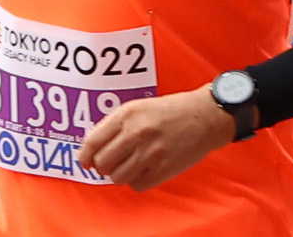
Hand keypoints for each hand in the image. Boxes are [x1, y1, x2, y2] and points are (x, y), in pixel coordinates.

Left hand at [80, 88, 242, 189]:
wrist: (207, 115)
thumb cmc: (173, 110)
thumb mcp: (141, 107)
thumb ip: (117, 125)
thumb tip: (94, 150)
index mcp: (128, 114)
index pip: (92, 142)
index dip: (85, 156)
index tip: (87, 162)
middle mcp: (137, 132)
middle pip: (102, 163)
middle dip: (104, 166)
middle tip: (114, 163)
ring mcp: (150, 152)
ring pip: (118, 177)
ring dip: (122, 174)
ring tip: (133, 165)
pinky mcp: (163, 169)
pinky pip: (137, 185)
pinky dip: (138, 181)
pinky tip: (147, 169)